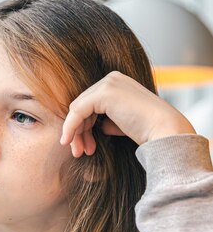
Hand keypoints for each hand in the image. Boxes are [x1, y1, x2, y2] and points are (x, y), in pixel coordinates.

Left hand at [60, 71, 195, 156]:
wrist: (163, 131)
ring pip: (78, 109)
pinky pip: (78, 111)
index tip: (84, 148)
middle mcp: (112, 79)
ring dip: (75, 132)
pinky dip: (71, 127)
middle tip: (78, 152)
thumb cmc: (147, 131)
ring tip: (79, 152)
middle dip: (78, 131)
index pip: (90, 104)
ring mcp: (108, 83)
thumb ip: (109, 121)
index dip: (83, 127)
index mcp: (117, 83)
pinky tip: (68, 141)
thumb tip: (99, 127)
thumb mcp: (123, 123)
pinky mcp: (104, 92)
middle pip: (82, 106)